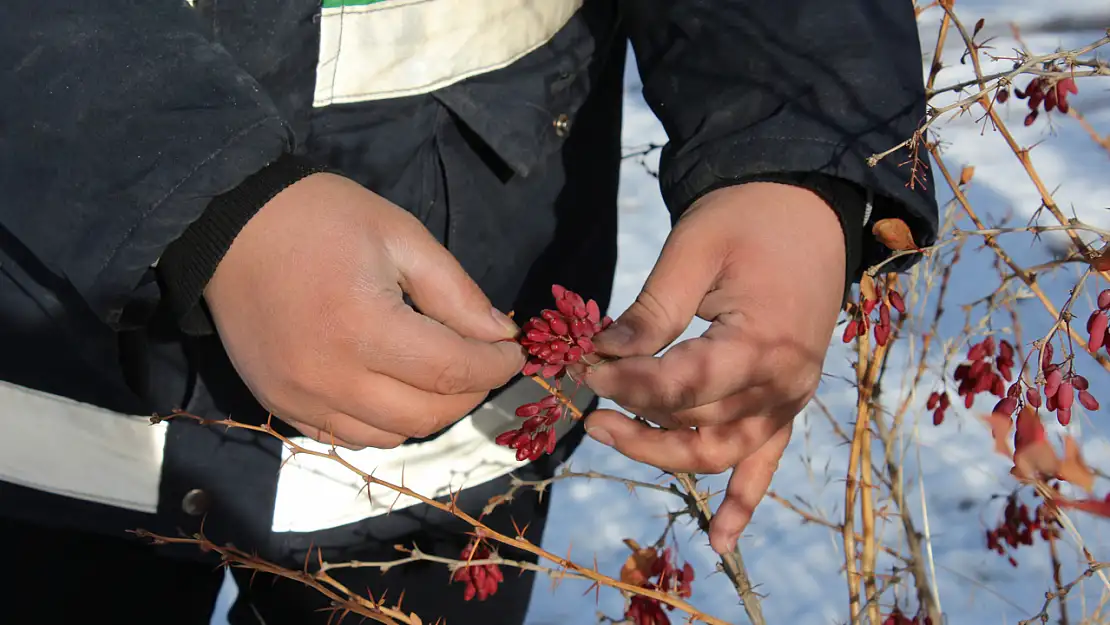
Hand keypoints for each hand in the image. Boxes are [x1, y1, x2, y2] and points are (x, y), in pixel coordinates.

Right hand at [204, 173, 524, 449]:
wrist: (229, 226)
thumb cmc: (321, 218)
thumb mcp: (400, 236)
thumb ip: (455, 292)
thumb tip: (501, 336)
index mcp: (364, 326)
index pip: (452, 371)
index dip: (495, 367)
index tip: (514, 353)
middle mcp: (331, 377)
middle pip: (427, 415)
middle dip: (470, 393)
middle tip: (482, 362)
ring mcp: (301, 399)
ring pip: (392, 436)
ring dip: (429, 413)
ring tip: (440, 375)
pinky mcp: (281, 406)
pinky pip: (350, 438)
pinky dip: (385, 424)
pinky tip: (393, 390)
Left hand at [576, 182, 846, 553]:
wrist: (807, 209)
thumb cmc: (749, 220)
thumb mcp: (694, 250)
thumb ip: (652, 312)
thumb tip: (602, 354)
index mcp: (763, 344)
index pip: (681, 386)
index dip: (628, 384)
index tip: (586, 367)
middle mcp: (783, 384)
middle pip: (695, 427)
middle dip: (633, 418)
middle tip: (585, 403)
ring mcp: (789, 399)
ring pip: (719, 452)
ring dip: (662, 454)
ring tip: (607, 433)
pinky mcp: (787, 402)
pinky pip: (765, 463)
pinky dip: (743, 502)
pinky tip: (721, 540)